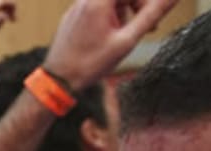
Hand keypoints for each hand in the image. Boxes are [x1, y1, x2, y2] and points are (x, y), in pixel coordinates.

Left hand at [44, 0, 179, 89]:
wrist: (57, 82)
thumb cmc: (90, 64)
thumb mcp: (127, 40)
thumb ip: (152, 14)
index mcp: (98, 0)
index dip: (145, 2)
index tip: (153, 16)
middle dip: (139, 5)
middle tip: (150, 26)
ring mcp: (77, 8)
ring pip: (110, 1)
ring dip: (126, 12)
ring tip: (129, 34)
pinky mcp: (72, 17)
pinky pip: (97, 9)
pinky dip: (110, 17)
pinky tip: (112, 37)